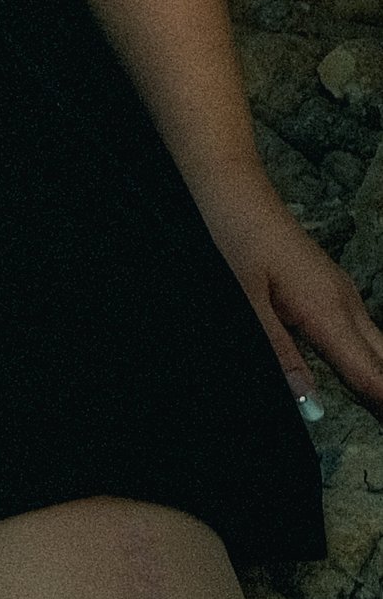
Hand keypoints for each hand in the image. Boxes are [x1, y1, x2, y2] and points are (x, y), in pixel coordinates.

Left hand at [192, 160, 382, 417]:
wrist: (231, 188)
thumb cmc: (233, 239)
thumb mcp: (247, 301)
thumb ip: (280, 355)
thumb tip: (312, 406)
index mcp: (328, 313)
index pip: (372, 376)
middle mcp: (345, 303)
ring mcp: (341, 291)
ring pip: (378, 346)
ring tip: (380, 411)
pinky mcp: (330, 285)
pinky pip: (363, 330)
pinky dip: (372, 359)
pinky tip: (365, 374)